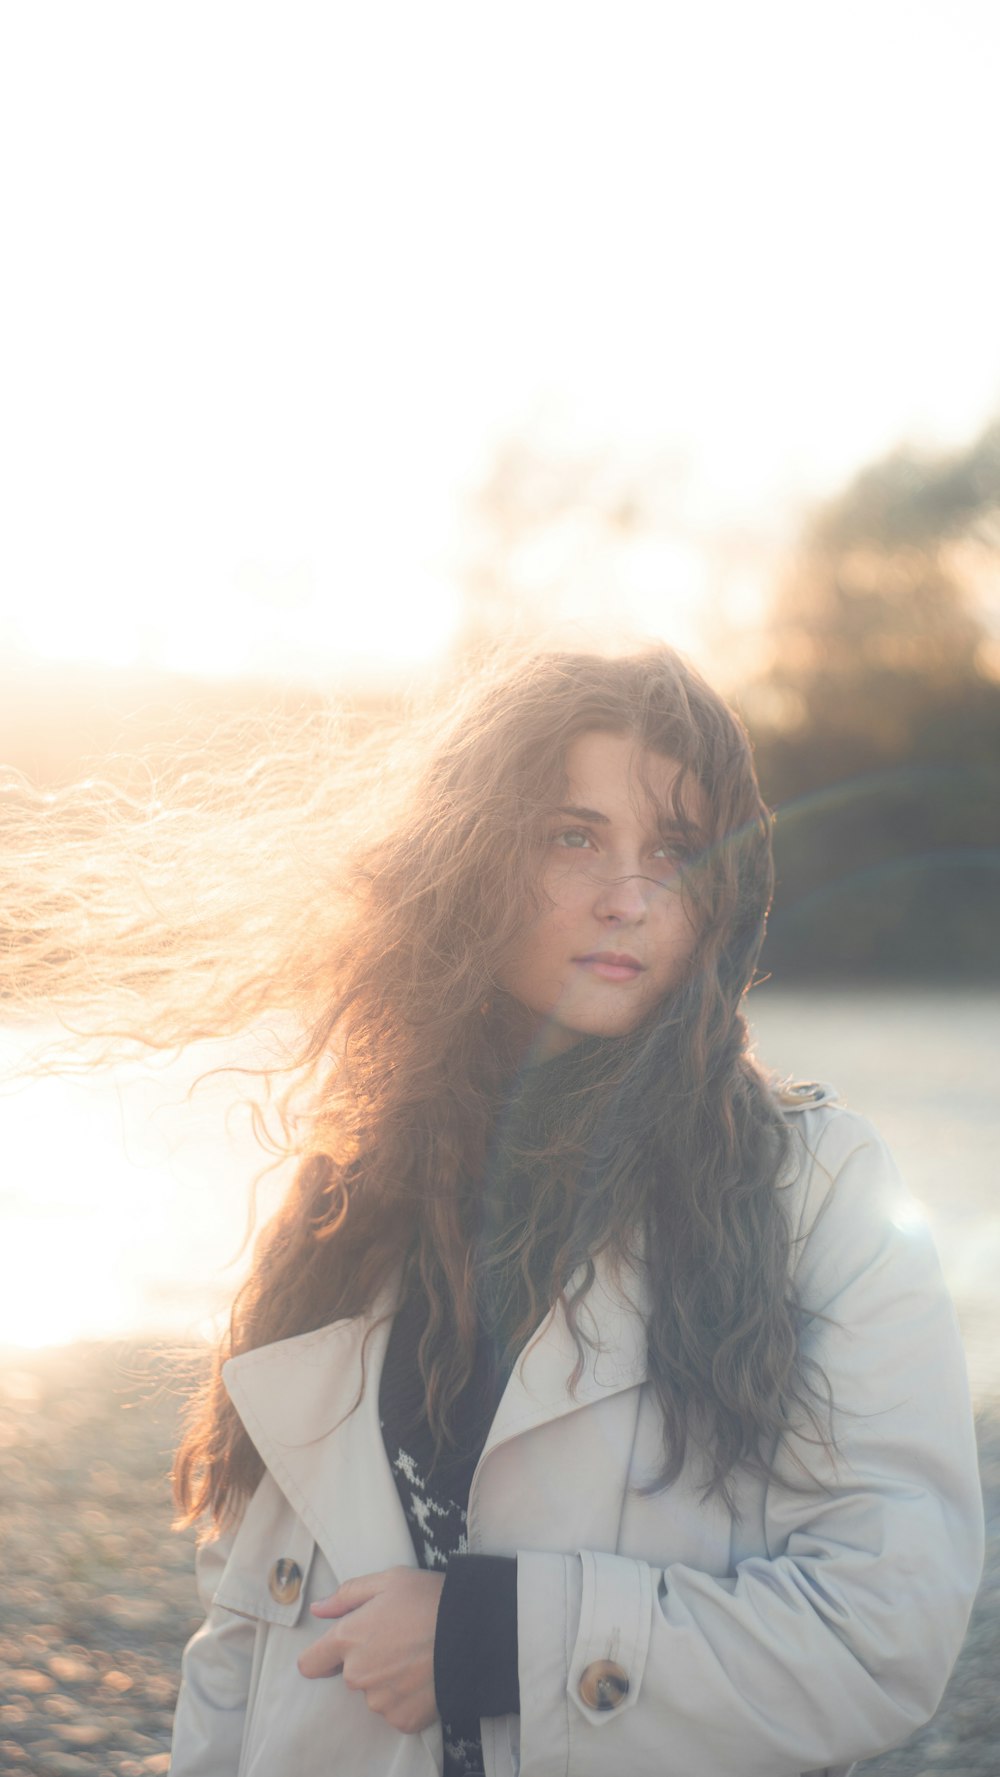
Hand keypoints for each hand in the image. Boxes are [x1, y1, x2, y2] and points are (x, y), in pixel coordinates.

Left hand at [298, 1566, 444, 1734]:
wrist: (474, 1634)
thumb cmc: (430, 1600)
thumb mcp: (389, 1580)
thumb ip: (348, 1595)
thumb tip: (319, 1609)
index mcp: (348, 1639)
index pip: (310, 1663)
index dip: (322, 1656)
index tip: (339, 1650)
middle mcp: (357, 1675)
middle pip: (350, 1675)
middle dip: (368, 1660)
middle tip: (399, 1640)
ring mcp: (380, 1701)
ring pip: (375, 1693)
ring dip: (388, 1680)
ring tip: (417, 1658)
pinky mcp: (402, 1720)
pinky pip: (396, 1711)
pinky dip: (408, 1699)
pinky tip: (425, 1677)